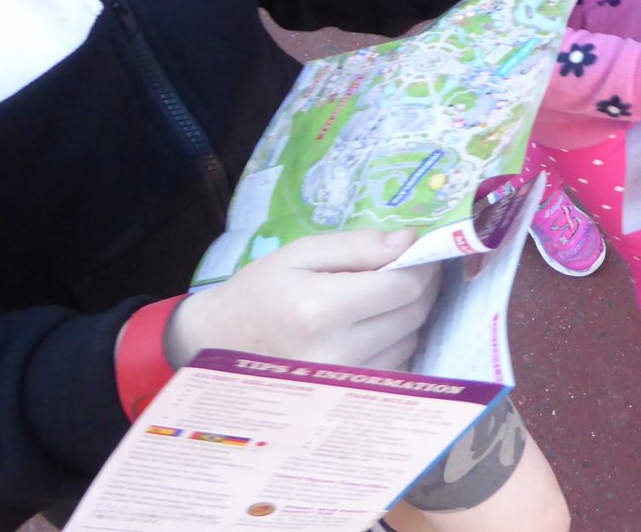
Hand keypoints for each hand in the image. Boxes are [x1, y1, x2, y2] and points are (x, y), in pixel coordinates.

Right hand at [165, 229, 439, 371]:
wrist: (217, 347)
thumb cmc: (258, 293)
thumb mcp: (300, 254)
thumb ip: (357, 245)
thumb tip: (411, 240)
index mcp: (321, 310)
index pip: (403, 287)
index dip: (423, 265)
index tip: (421, 251)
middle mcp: (337, 354)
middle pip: (413, 315)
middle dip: (422, 286)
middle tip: (409, 267)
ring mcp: (344, 384)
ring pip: (410, 341)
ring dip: (409, 315)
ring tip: (382, 297)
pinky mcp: (347, 400)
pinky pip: (396, 366)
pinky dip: (396, 342)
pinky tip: (374, 328)